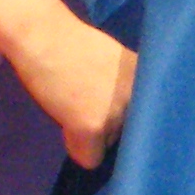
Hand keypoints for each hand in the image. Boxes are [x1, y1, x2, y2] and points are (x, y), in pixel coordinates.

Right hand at [16, 16, 136, 167]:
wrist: (44, 36)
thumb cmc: (74, 45)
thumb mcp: (117, 64)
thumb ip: (128, 89)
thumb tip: (128, 118)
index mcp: (149, 80)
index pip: (148, 120)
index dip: (126, 116)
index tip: (112, 106)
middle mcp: (139, 96)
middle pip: (128, 135)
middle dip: (109, 125)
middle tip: (86, 101)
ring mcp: (117, 112)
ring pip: (108, 145)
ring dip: (92, 133)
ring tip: (73, 104)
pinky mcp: (93, 126)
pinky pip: (89, 158)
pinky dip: (76, 146)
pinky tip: (66, 119)